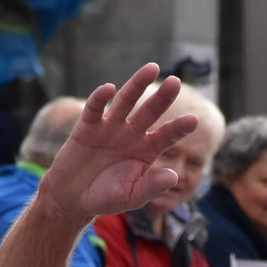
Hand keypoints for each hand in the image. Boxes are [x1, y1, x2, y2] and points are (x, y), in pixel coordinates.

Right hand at [37, 64, 197, 223]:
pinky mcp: (88, 125)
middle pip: (150, 112)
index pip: (167, 136)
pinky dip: (101, 98)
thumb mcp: (132, 197)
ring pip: (126, 102)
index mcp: (147, 151)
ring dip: (138, 85)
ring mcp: (111, 127)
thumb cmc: (106, 197)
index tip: (193, 120)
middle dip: (162, 98)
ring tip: (152, 69)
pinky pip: (96, 108)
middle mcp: (132, 134)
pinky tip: (110, 88)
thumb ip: (152, 187)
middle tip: (176, 83)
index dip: (178, 128)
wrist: (73, 197)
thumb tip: (174, 176)